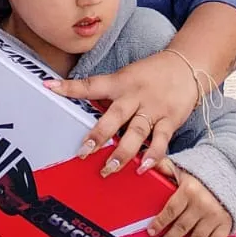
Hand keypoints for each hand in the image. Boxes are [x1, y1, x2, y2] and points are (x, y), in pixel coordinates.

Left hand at [45, 49, 199, 176]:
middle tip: (82, 152)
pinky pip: (161, 140)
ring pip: (136, 131)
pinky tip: (143, 168)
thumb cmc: (151, 74)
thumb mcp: (127, 77)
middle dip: (98, 135)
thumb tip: (84, 105)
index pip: (91, 84)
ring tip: (108, 169)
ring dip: (122, 152)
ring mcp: (153, 109)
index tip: (49, 88)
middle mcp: (135, 95)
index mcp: (120, 82)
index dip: (70, 87)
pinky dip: (153, 155)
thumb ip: (109, 93)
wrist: (187, 67)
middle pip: (114, 115)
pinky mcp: (170, 120)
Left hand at [148, 160, 230, 236]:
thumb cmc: (201, 174)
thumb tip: (144, 164)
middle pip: (182, 226)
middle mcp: (202, 204)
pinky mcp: (225, 223)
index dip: (160, 222)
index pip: (171, 209)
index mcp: (189, 189)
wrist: (230, 174)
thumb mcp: (181, 167)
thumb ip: (163, 167)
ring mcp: (214, 215)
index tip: (151, 232)